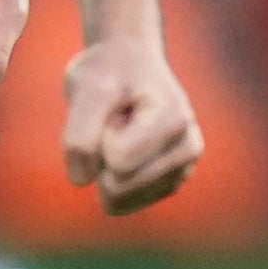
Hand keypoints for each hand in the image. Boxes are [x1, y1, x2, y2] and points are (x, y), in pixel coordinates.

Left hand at [60, 29, 204, 214]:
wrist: (128, 63)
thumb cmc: (109, 72)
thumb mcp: (87, 87)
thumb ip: (80, 134)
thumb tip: (82, 181)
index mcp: (174, 121)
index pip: (117, 160)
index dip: (99, 134)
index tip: (114, 106)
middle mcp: (187, 149)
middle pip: (116, 186)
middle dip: (100, 154)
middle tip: (114, 121)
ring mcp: (181, 171)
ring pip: (117, 201)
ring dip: (105, 167)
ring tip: (120, 133)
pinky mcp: (166, 186)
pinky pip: (120, 205)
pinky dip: (110, 180)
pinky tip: (124, 151)